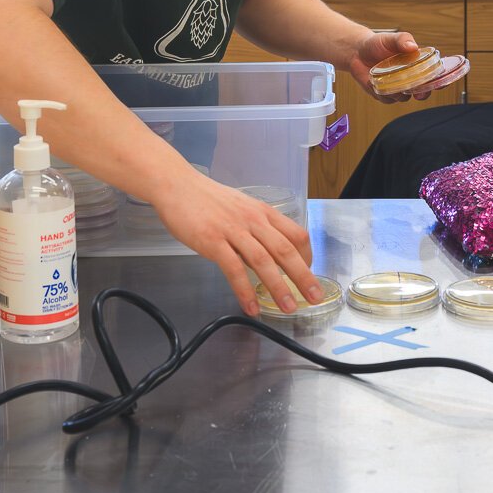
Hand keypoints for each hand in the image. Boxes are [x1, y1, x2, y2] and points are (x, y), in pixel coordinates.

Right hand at [150, 165, 321, 315]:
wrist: (177, 185)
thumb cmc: (208, 199)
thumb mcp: (241, 208)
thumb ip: (256, 229)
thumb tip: (268, 255)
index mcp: (263, 212)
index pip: (296, 234)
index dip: (307, 256)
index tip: (310, 274)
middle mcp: (253, 220)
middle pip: (286, 250)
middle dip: (304, 276)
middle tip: (315, 297)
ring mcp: (233, 230)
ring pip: (263, 261)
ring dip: (278, 287)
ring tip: (288, 307)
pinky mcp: (212, 242)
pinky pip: (234, 270)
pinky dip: (245, 291)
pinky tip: (251, 307)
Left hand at [347, 29, 435, 102]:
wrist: (358, 51)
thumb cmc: (378, 44)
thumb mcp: (390, 38)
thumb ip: (402, 40)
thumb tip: (413, 46)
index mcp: (417, 64)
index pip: (434, 74)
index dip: (441, 80)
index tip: (441, 82)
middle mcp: (410, 77)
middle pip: (424, 90)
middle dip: (424, 93)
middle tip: (419, 92)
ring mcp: (398, 86)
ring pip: (404, 98)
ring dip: (400, 94)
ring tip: (390, 83)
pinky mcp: (385, 93)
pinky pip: (388, 100)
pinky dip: (382, 94)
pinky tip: (374, 83)